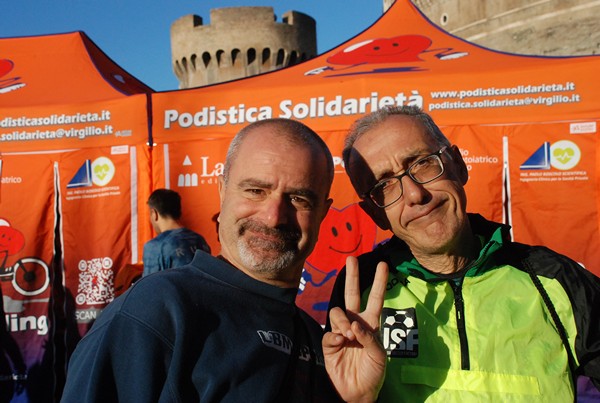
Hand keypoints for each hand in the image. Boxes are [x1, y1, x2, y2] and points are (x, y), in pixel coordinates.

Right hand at [323, 256, 387, 402]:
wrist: (358, 392)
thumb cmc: (373, 373)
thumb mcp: (380, 355)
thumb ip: (369, 337)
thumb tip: (354, 324)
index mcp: (371, 323)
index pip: (375, 298)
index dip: (379, 282)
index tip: (383, 265)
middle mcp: (355, 322)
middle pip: (352, 294)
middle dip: (352, 276)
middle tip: (351, 259)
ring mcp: (341, 331)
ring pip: (338, 312)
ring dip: (344, 320)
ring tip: (350, 335)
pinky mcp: (330, 342)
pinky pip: (331, 331)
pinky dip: (336, 335)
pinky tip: (342, 343)